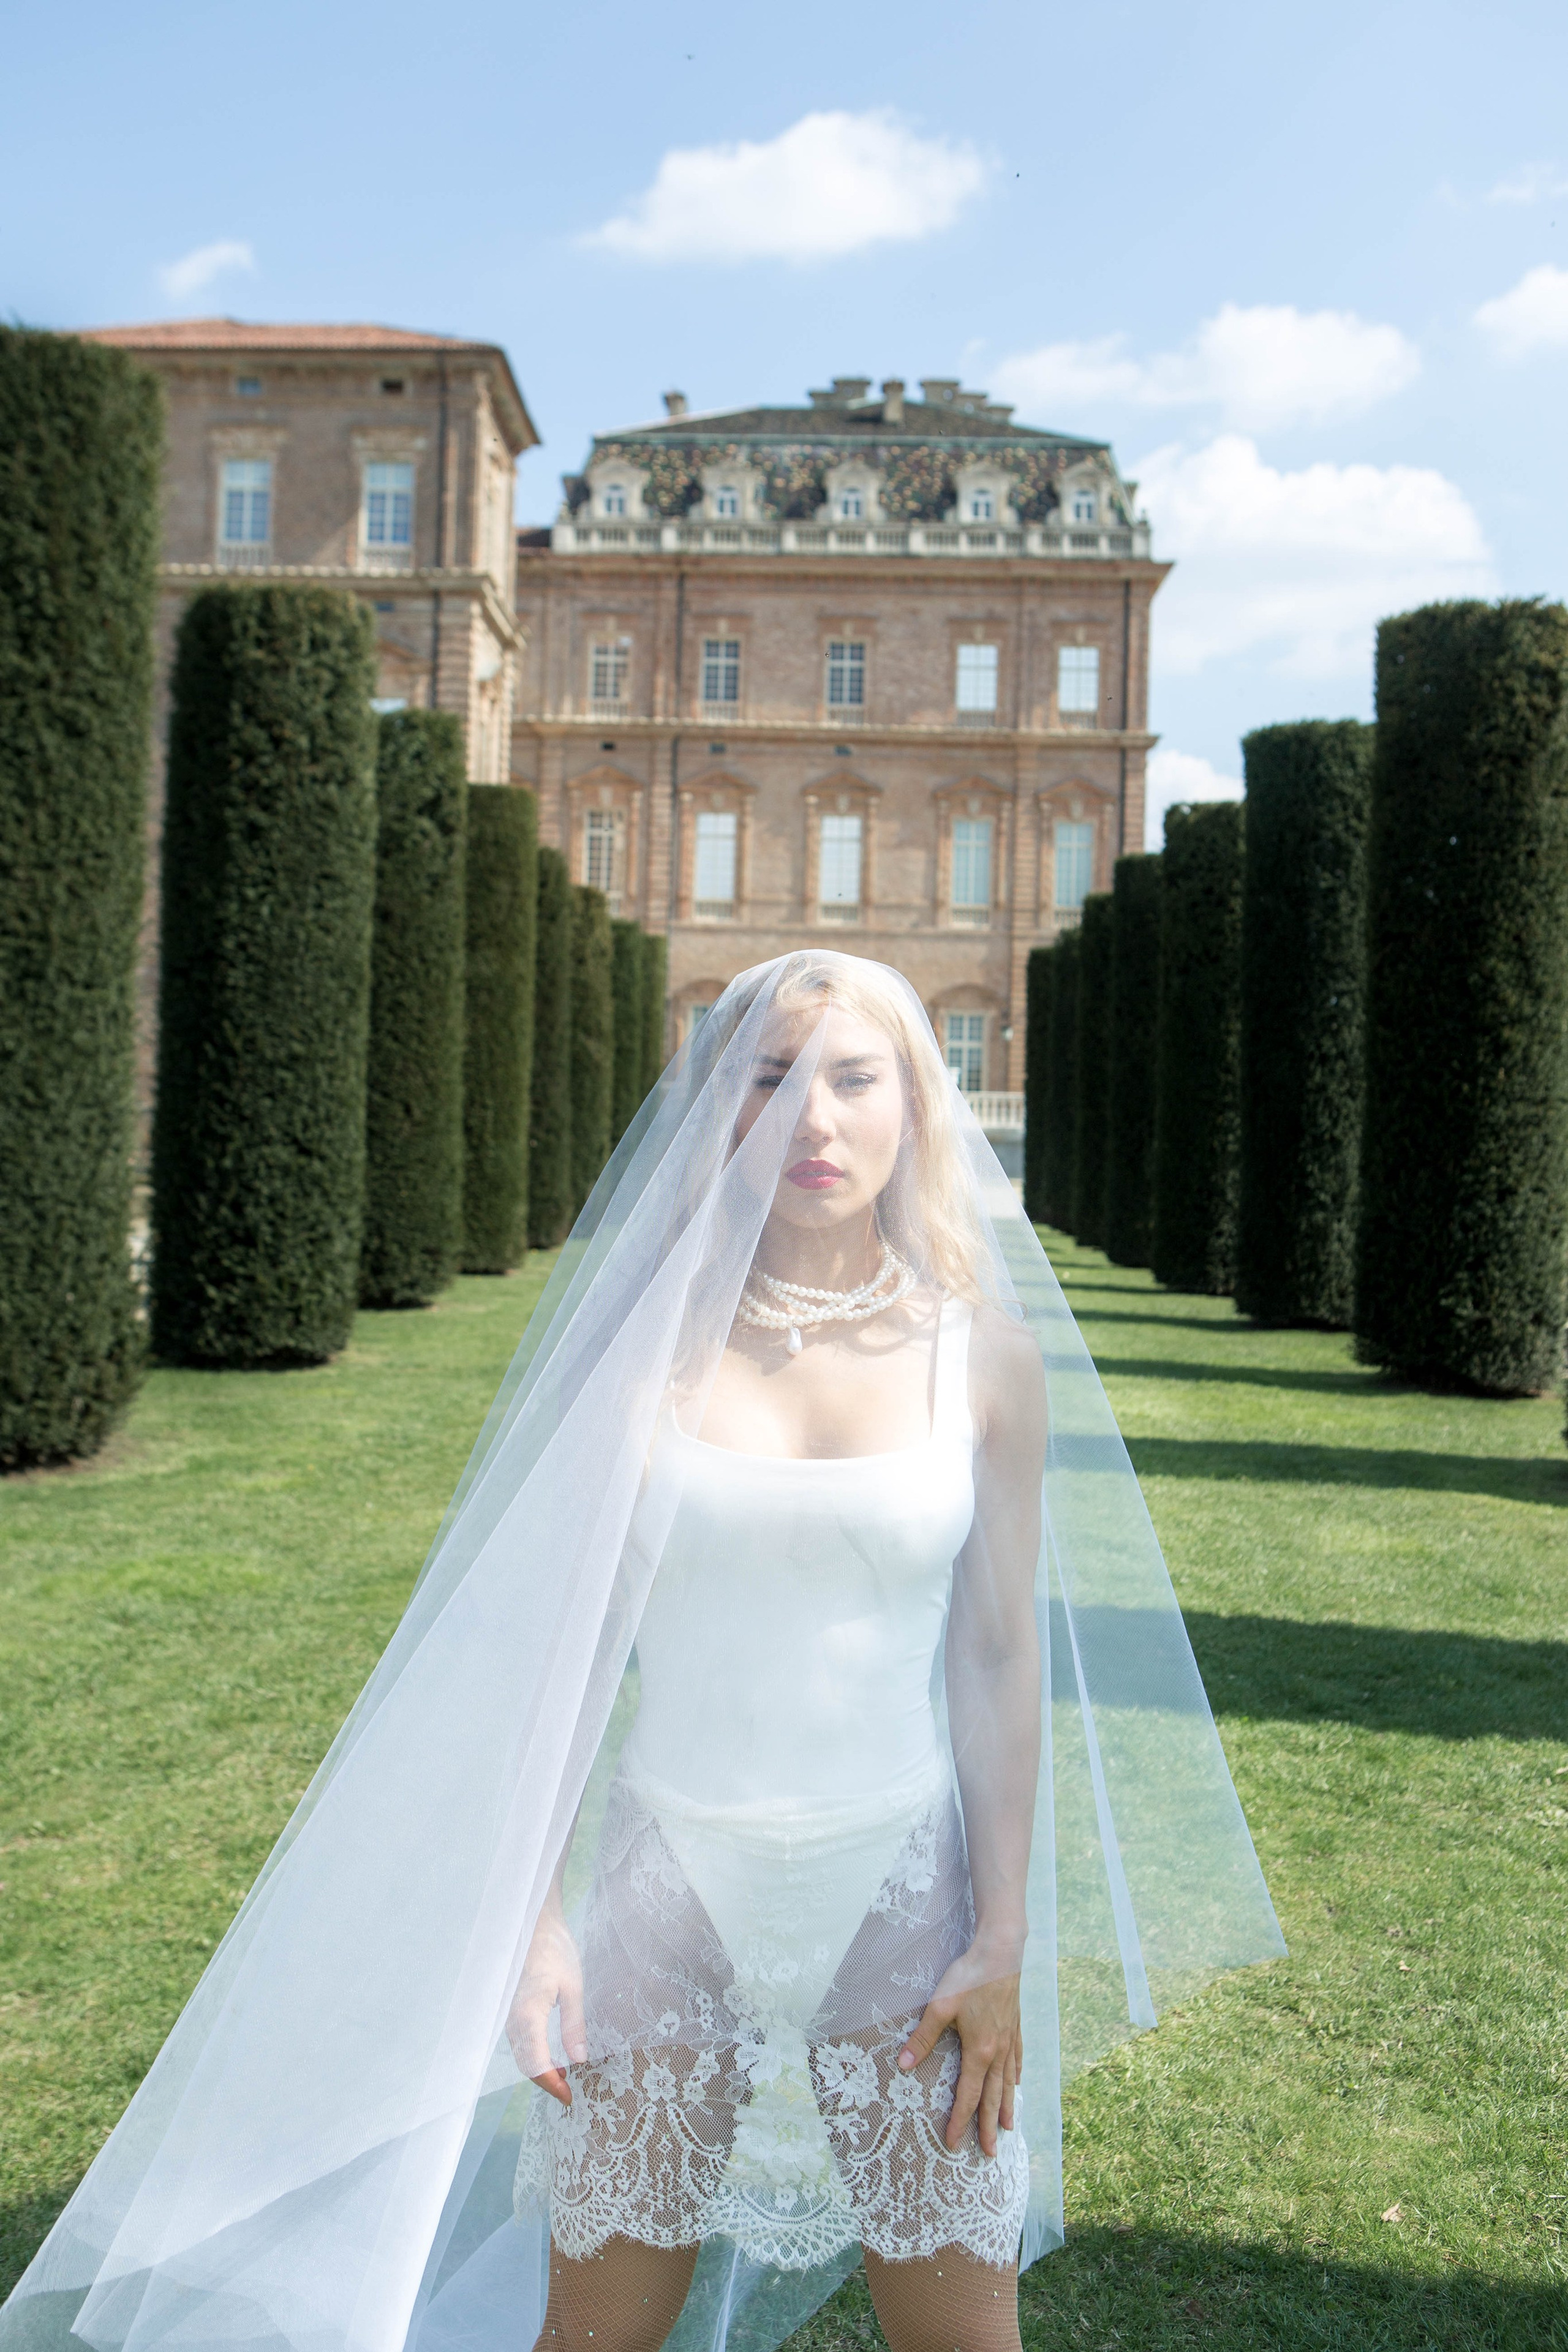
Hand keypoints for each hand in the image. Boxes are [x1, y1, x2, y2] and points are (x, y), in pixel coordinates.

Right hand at [505, 1905, 585, 2108]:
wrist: (532, 1921)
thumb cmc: (555, 1949)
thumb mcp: (573, 1987)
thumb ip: (574, 2026)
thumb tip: (579, 2061)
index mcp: (528, 2015)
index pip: (536, 2064)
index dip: (552, 2085)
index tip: (569, 2097)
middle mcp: (511, 2019)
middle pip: (525, 2065)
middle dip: (545, 2082)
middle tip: (569, 2091)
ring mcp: (506, 2014)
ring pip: (519, 2054)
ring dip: (538, 2069)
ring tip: (564, 2075)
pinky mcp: (507, 2008)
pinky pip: (517, 2041)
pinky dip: (532, 2054)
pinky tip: (550, 2055)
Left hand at [896, 1942, 1022, 2157]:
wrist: (1000, 1952)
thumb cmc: (968, 1978)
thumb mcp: (939, 2007)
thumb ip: (922, 2038)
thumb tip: (902, 2066)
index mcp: (979, 2052)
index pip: (968, 2096)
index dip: (959, 2122)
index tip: (953, 2144)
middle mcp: (998, 2052)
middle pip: (993, 2098)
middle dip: (989, 2127)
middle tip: (989, 2154)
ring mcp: (1009, 2040)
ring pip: (1008, 2083)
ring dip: (1006, 2108)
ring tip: (1009, 2129)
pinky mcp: (1015, 2025)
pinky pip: (1017, 2059)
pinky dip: (1015, 2076)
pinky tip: (1017, 2083)